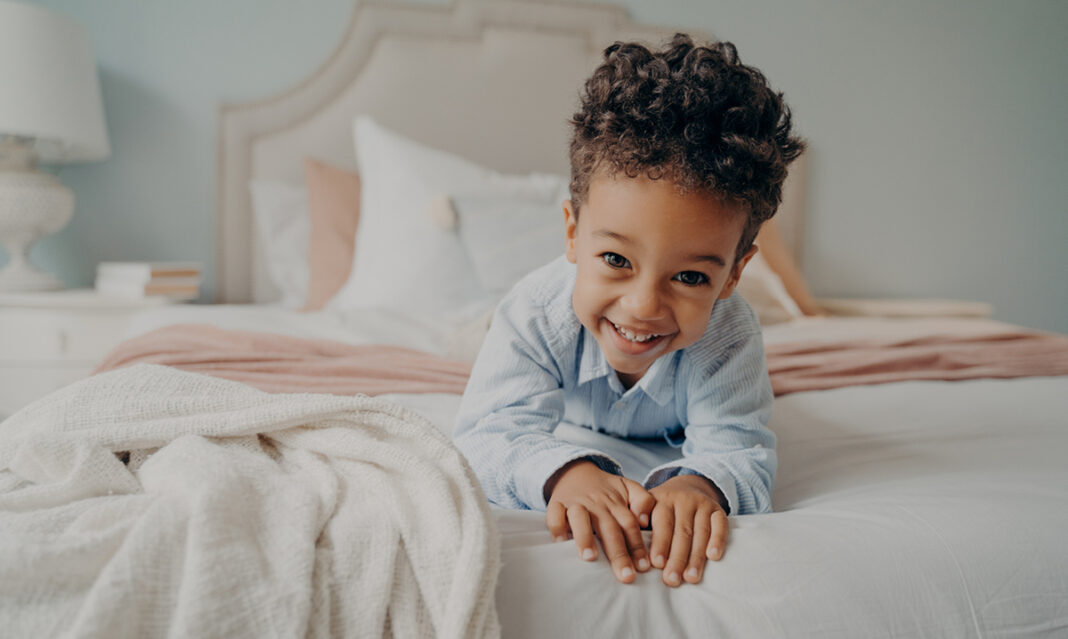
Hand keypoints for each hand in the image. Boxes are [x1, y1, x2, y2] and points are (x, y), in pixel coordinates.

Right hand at [545, 460, 655, 583]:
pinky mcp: (556, 503)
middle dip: (618, 553)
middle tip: (626, 576)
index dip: (637, 546)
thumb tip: (645, 522)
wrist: (575, 472)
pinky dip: (556, 527)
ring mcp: (575, 503)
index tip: (644, 567)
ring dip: (585, 537)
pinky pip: (554, 514)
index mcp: (616, 503)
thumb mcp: (629, 487)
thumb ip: (644, 501)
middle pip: (609, 528)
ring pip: (580, 519)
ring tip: (591, 558)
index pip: (630, 525)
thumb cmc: (606, 489)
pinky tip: (561, 542)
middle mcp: (596, 504)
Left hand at [647, 473, 728, 586]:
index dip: (660, 544)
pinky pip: (720, 525)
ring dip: (696, 557)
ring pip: (701, 532)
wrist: (689, 486)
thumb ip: (639, 521)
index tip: (656, 564)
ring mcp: (702, 504)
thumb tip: (629, 543)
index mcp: (662, 500)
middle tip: (672, 579)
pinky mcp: (718, 510)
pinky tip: (714, 556)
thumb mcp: (648, 506)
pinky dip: (718, 540)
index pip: (663, 523)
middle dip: (677, 558)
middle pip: (682, 532)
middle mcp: (683, 500)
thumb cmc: (663, 507)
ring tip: (691, 578)